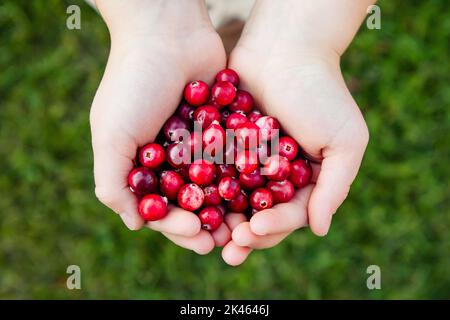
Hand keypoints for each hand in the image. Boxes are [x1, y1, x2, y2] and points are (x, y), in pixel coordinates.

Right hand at [90, 0, 229, 253]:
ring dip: (230, 208)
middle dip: (207, 223)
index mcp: (142, 165)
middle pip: (191, 203)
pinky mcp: (223, 129)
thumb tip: (135, 224)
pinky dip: (246, 176)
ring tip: (248, 226)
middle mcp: (170, 159)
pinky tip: (261, 192)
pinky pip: (235, 158)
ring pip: (217, 186)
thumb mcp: (111, 135)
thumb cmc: (133, 84)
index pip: (159, 208)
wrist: (168, 33)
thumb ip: (113, 183)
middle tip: (226, 240)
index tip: (195, 234)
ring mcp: (198, 145)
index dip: (176, 226)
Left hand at [222, 0, 369, 264]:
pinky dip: (202, 189)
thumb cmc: (322, 93)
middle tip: (229, 248)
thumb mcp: (345, 141)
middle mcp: (274, 174)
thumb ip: (334, 188)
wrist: (286, 46)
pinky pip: (212, 171)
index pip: (289, 214)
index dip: (272, 227)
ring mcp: (248, 161)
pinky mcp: (224, 145)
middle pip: (258, 213)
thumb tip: (320, 230)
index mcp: (305, 179)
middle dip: (245, 233)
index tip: (253, 230)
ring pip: (232, 199)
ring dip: (220, 220)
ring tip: (205, 235)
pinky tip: (189, 202)